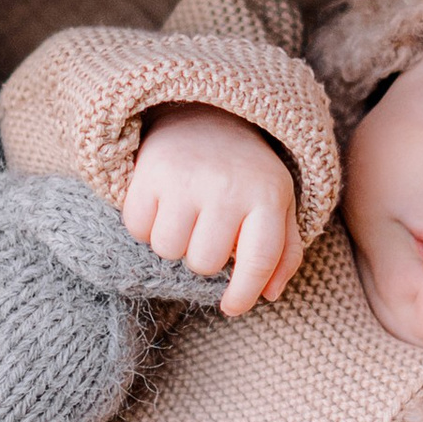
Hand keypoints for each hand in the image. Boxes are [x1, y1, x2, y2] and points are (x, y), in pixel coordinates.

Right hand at [123, 104, 303, 317]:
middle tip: (207, 232)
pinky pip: (138, 228)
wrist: (206, 114)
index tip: (231, 307)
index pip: (259, 261)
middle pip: (204, 263)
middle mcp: (228, 185)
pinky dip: (145, 225)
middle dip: (203, 257)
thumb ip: (284, 251)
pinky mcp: (150, 170)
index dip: (244, 294)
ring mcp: (186, 177)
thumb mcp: (278, 205)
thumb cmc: (245, 174)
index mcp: (269, 194)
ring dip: (173, 243)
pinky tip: (162, 204)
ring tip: (185, 216)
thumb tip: (271, 294)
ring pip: (168, 250)